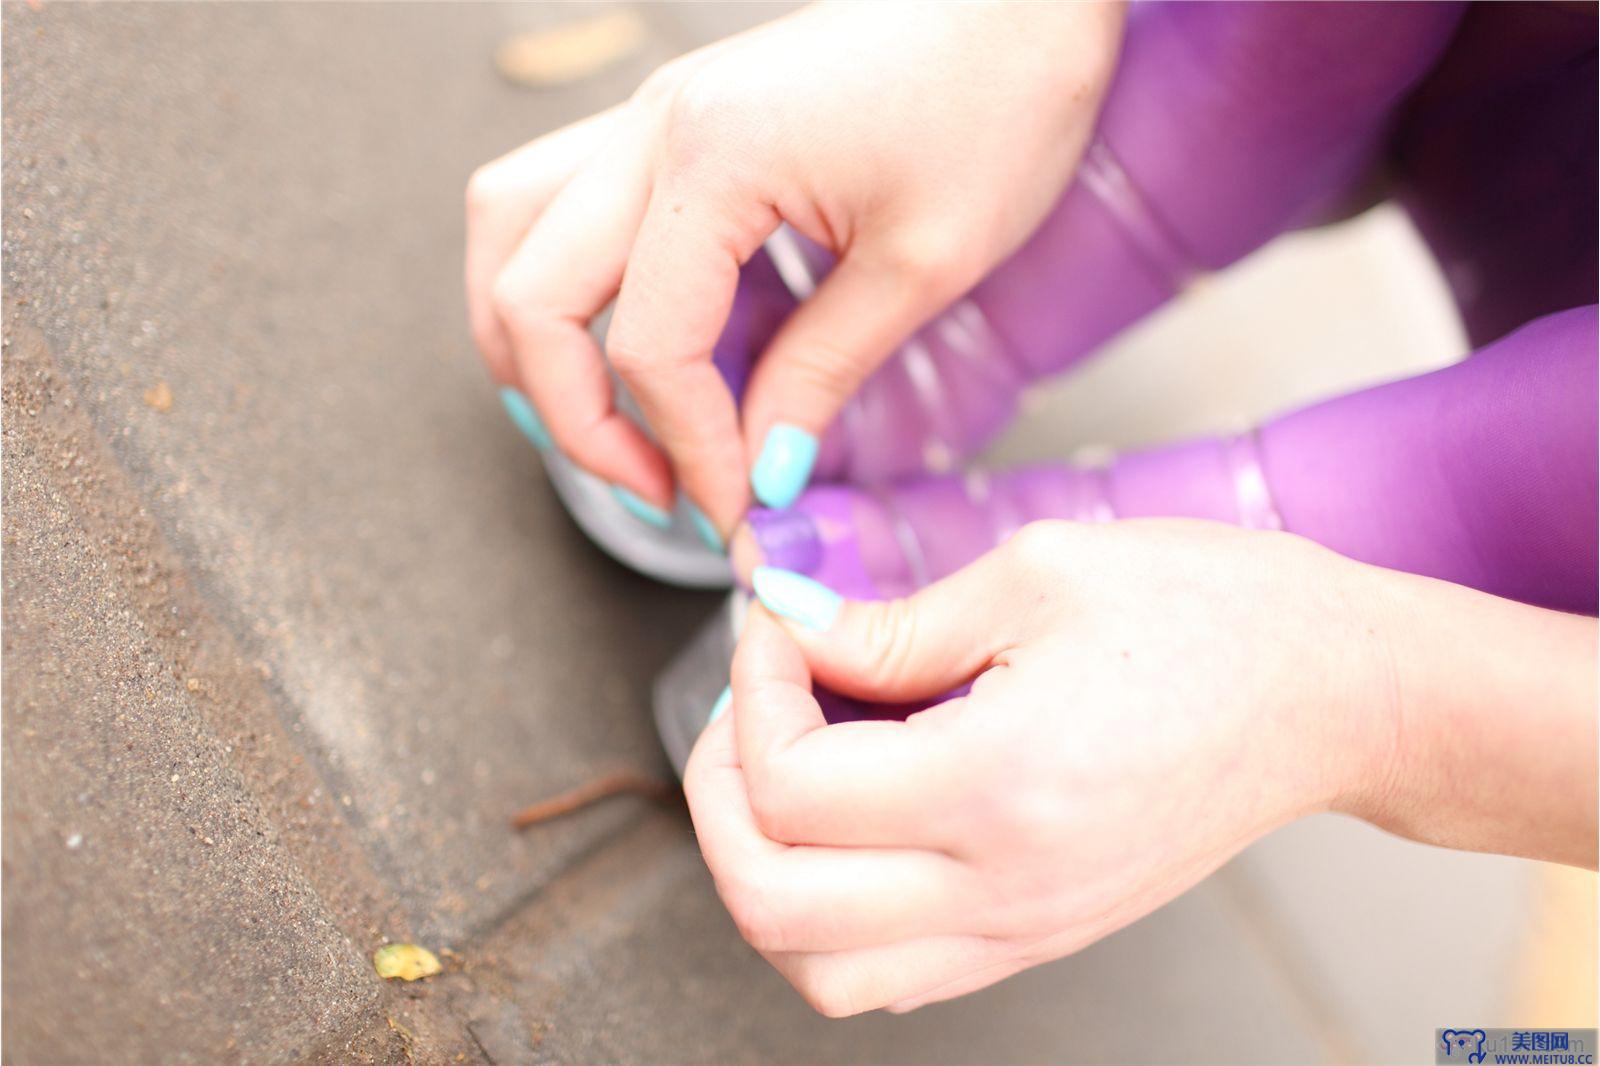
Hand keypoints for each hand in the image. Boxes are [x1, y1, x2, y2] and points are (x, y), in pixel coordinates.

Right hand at [466, 2, 1123, 532]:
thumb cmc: (999, 93)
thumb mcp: (923, 263)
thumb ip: (821, 374)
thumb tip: (761, 470)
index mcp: (712, 159)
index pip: (649, 348)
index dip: (687, 451)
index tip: (737, 509)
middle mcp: (655, 127)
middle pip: (528, 296)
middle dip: (577, 419)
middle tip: (659, 487)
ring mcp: (654, 114)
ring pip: (510, 230)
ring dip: (532, 341)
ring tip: (601, 420)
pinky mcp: (677, 118)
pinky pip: (563, 201)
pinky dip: (570, 282)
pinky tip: (630, 334)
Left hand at [686, 520, 1398, 1014]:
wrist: (1336, 694)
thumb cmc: (1215, 616)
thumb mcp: (1040, 573)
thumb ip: (892, 622)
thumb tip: (791, 632)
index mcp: (999, 785)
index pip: (788, 786)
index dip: (753, 689)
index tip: (781, 625)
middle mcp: (1003, 886)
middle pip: (772, 904)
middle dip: (718, 794)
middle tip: (749, 703)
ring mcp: (1023, 928)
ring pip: (819, 971)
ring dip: (764, 873)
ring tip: (784, 772)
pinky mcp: (1039, 934)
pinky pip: (890, 972)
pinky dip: (829, 912)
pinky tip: (852, 821)